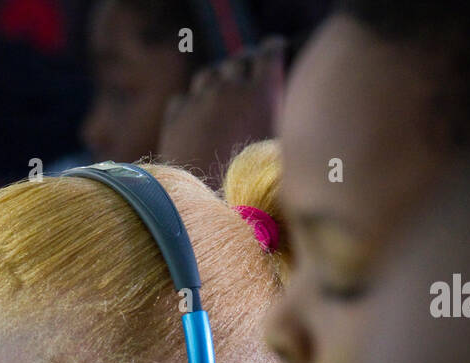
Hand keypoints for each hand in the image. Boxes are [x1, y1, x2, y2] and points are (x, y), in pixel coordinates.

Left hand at [157, 37, 286, 183]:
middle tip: (248, 74)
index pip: (269, 52)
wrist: (206, 207)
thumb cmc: (255, 187)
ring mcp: (198, 102)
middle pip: (238, 60)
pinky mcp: (174, 118)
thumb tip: (295, 120)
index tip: (274, 50)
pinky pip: (183, 98)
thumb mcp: (284, 153)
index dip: (272, 49)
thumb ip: (287, 126)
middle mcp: (229, 89)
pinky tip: (196, 114)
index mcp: (262, 93)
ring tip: (222, 92)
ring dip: (218, 79)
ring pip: (209, 75)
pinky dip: (191, 102)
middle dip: (245, 64)